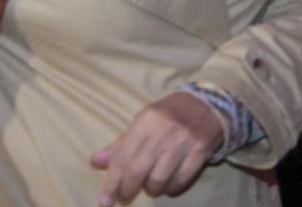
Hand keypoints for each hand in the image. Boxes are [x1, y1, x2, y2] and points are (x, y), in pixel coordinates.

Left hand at [90, 91, 222, 204]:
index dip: (112, 181)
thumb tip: (95, 161)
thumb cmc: (168, 115)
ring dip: (151, 190)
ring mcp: (184, 141)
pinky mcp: (201, 152)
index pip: (123, 156)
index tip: (104, 201)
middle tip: (124, 197)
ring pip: (159, 180)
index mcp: (147, 119)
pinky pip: (180, 182)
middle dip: (128, 189)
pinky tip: (168, 184)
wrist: (207, 104)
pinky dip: (171, 189)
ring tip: (150, 187)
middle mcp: (164, 130)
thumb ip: (120, 144)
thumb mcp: (143, 123)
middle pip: (139, 170)